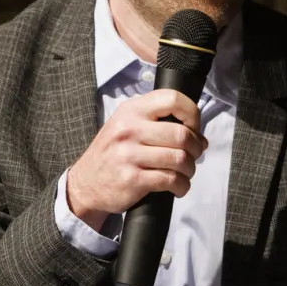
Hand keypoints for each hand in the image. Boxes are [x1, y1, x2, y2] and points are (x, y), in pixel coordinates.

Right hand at [65, 89, 206, 230]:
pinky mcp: (133, 179)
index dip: (192, 114)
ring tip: (185, 173)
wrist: (85, 184)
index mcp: (131, 110)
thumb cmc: (113, 153)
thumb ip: (161, 125)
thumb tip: (201, 138)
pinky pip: (171, 180)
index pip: (172, 99)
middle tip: (193, 156)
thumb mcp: (128, 126)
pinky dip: (182, 186)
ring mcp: (129, 155)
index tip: (194, 128)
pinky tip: (178, 187)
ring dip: (190, 169)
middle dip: (195, 148)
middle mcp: (129, 129)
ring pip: (180, 159)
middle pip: (181, 134)